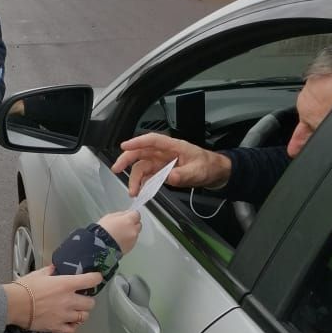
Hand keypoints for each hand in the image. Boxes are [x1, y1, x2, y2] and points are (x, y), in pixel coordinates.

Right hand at [5, 265, 102, 332]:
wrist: (14, 305)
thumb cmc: (26, 287)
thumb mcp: (39, 274)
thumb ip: (50, 271)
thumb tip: (55, 268)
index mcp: (66, 284)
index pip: (91, 281)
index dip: (96, 278)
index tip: (96, 278)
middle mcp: (69, 300)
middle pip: (91, 303)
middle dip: (88, 300)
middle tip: (82, 298)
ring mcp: (64, 315)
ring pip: (84, 317)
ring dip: (82, 313)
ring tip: (76, 311)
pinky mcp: (57, 327)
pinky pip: (72, 329)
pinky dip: (73, 326)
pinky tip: (69, 322)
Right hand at [98, 210, 141, 253]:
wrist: (100, 246)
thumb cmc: (102, 231)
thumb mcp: (109, 217)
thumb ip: (120, 215)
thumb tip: (126, 214)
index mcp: (128, 220)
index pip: (136, 214)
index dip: (131, 215)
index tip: (128, 216)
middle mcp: (133, 230)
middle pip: (138, 224)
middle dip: (133, 224)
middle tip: (123, 225)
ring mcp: (133, 240)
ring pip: (135, 234)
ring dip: (130, 233)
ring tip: (120, 234)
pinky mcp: (131, 247)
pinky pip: (132, 241)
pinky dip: (128, 240)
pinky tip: (119, 240)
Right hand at [111, 132, 231, 195]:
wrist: (214, 173)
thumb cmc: (208, 166)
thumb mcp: (198, 171)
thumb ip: (183, 175)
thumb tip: (169, 177)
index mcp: (173, 147)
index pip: (152, 141)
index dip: (137, 142)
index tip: (125, 146)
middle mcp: (164, 153)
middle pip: (141, 152)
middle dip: (127, 159)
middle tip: (116, 169)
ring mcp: (161, 162)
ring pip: (142, 166)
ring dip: (134, 178)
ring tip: (132, 191)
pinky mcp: (161, 172)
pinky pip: (148, 176)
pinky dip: (141, 183)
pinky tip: (139, 191)